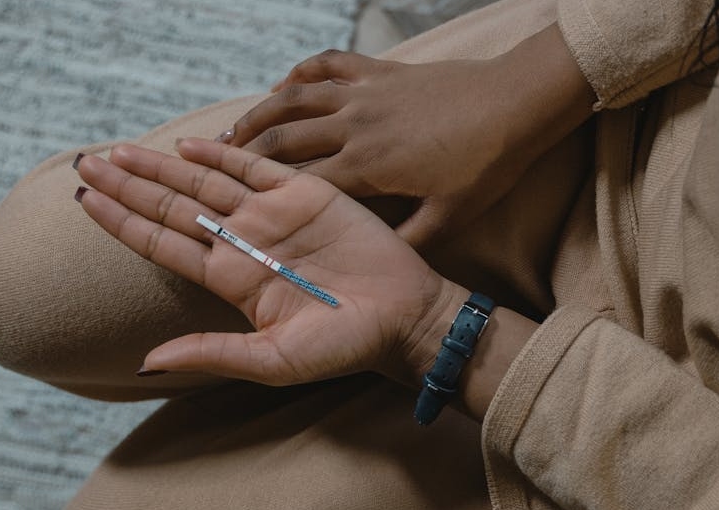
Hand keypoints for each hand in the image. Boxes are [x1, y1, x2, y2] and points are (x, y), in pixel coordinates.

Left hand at [74, 139, 463, 385]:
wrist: (404, 317)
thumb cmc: (344, 346)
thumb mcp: (273, 360)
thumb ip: (212, 352)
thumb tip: (146, 363)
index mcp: (232, 279)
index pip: (163, 243)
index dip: (123, 222)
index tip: (84, 201)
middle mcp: (245, 243)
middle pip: (173, 205)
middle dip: (129, 184)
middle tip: (87, 161)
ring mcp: (274, 216)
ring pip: (205, 181)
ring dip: (162, 165)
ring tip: (120, 149)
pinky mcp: (308, 194)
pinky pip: (256, 167)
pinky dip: (222, 153)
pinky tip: (188, 144)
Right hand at [218, 24, 594, 246]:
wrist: (518, 103)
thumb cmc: (488, 165)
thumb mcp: (450, 217)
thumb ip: (409, 243)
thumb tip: (377, 273)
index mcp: (367, 166)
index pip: (295, 183)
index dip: (254, 195)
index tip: (219, 209)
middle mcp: (355, 125)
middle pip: (279, 140)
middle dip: (233, 154)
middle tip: (201, 167)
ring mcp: (365, 93)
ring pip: (293, 99)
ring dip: (256, 115)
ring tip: (226, 132)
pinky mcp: (381, 71)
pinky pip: (326, 66)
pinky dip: (298, 74)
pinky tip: (282, 85)